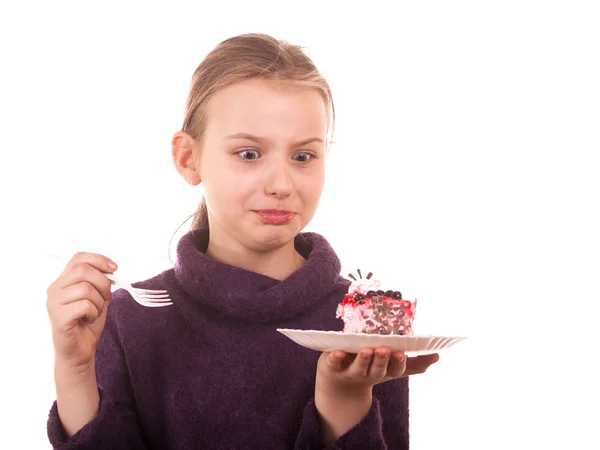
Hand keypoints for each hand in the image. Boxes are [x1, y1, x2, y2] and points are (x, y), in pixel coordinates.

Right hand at [46, 252, 116, 371]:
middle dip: (103, 282)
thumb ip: (100, 282)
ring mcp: (54, 303)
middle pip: (83, 270)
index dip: (99, 259)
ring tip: (95, 311)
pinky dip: (94, 312)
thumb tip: (111, 269)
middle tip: (107, 296)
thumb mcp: (98, 297)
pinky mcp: (59, 317)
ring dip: (99, 301)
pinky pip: (84, 305)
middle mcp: (55, 289)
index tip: (114, 268)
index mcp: (63, 281)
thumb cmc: (87, 323)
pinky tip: (90, 318)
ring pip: (85, 288)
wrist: (80, 351)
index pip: (78, 258)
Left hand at [318, 347, 439, 393]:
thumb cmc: (368, 369)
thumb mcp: (390, 367)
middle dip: (381, 360)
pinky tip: (338, 352)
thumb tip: (437, 356)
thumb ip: (412, 363)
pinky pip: (333, 363)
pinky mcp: (332, 367)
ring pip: (358, 368)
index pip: (394, 370)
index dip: (398, 363)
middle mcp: (368, 374)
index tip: (402, 353)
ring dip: (363, 359)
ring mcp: (350, 372)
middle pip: (377, 370)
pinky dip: (336, 358)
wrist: (338, 385)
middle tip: (385, 349)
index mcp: (383, 372)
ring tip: (367, 350)